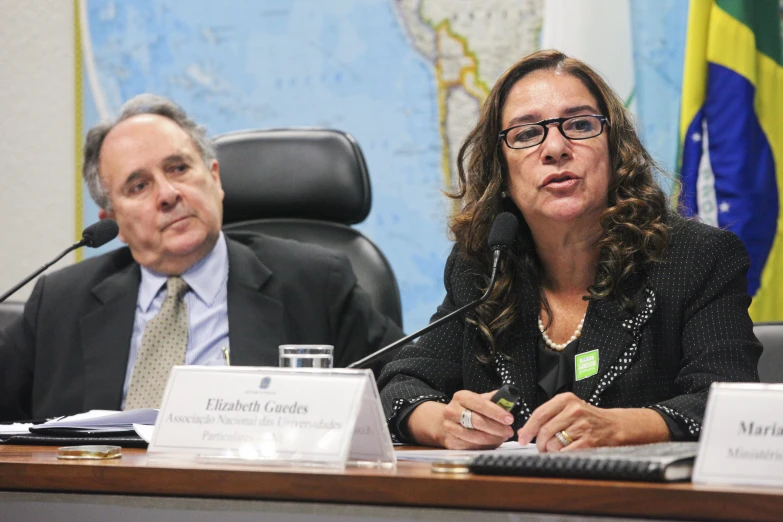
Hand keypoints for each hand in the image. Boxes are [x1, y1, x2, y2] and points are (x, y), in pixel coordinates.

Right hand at [407, 389, 513, 449]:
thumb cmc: (468, 409)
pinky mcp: (451, 442)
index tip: (509, 419)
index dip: (496, 412)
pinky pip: (471, 446)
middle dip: (497, 428)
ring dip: (493, 439)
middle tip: (509, 431)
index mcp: (461, 397)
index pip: (480, 404)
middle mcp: (452, 411)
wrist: (448, 421)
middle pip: (478, 421)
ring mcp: (449, 427)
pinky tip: (493, 442)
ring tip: (503, 437)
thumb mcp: (478, 399)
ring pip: (475, 436)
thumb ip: (493, 399)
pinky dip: (485, 446)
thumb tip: (509, 399)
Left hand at [517, 393, 669, 452]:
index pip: (539, 414)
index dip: (528, 428)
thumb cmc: (589, 418)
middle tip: (540, 448)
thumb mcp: (568, 410)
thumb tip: (523, 431)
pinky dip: (560, 456)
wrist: (615, 425)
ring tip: (555, 450)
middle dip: (539, 443)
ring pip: (553, 443)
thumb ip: (547, 417)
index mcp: (566, 399)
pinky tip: (563, 454)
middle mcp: (574, 410)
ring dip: (550, 451)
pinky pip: (565, 453)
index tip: (522, 438)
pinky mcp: (589, 441)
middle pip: (544, 430)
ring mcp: (582, 426)